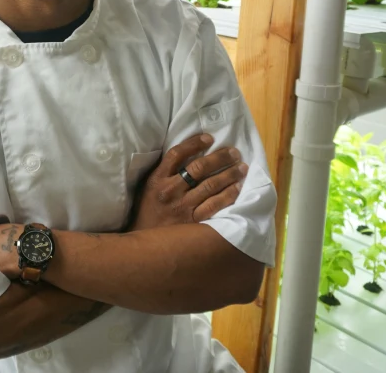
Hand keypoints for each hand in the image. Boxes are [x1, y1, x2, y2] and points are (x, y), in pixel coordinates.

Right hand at [130, 134, 246, 230]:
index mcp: (156, 180)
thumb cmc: (147, 214)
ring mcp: (182, 207)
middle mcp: (170, 191)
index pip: (177, 154)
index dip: (194, 143)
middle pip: (198, 167)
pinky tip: (238, 189)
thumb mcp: (147, 189)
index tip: (209, 138)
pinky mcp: (193, 222)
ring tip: (241, 167)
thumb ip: (163, 174)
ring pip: (210, 185)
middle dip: (219, 157)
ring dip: (229, 174)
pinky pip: (215, 205)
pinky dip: (228, 195)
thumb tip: (186, 156)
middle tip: (234, 152)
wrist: (143, 247)